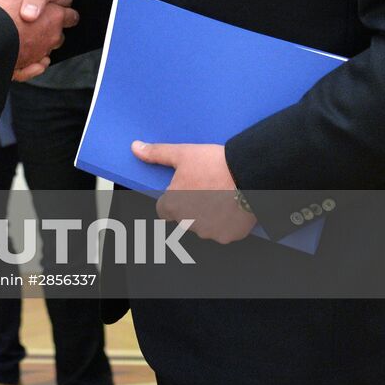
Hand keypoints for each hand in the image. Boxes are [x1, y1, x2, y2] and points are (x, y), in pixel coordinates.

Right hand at [0, 0, 78, 80]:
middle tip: (37, 23)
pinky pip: (35, 67)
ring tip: (26, 37)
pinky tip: (26, 57)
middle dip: (51, 31)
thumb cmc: (4, 8)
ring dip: (40, 45)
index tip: (57, 10)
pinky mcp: (26, 67)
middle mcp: (52, 37)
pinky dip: (33, 64)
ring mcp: (40, 53)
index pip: (71, 16)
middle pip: (59, 35)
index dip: (65, 12)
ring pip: (46, 51)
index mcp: (56, 16)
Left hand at [132, 142, 255, 242]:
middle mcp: (188, 223)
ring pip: (204, 226)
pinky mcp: (227, 237)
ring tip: (220, 194)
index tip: (184, 189)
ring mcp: (209, 232)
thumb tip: (136, 148)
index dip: (172, 199)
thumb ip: (157, 154)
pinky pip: (223, 231)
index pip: (164, 210)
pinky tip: (231, 205)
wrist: (248, 173)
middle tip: (206, 187)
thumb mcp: (182, 153)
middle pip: (185, 218)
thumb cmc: (214, 163)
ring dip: (209, 215)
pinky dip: (226, 222)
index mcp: (173, 205)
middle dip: (192, 206)